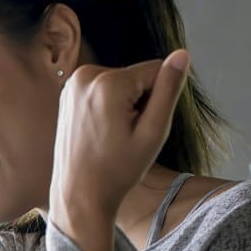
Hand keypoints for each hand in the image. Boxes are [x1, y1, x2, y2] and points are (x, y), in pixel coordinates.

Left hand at [49, 49, 189, 220]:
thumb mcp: (153, 132)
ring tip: (112, 136)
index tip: (139, 128)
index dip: (157, 100)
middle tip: (125, 136)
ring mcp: (73, 84)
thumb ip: (169, 90)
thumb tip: (182, 54)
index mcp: (107, 83)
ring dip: (125, 106)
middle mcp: (85, 76)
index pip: (156, 70)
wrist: (79, 197)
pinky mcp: (68, 93)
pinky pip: (104, 91)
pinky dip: (109, 107)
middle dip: (139, 102)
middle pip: (136, 76)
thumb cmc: (116, 172)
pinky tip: (101, 132)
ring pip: (122, 83)